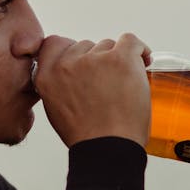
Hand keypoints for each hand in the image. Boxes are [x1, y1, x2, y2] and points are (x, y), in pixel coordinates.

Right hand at [32, 33, 151, 148]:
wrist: (108, 149)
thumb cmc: (88, 137)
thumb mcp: (56, 109)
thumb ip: (57, 85)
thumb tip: (71, 73)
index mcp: (47, 76)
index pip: (55, 43)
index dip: (72, 51)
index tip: (85, 61)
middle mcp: (67, 64)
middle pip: (86, 45)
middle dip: (98, 61)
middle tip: (107, 85)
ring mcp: (93, 59)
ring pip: (108, 46)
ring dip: (117, 61)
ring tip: (123, 87)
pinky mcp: (119, 59)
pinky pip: (131, 41)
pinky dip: (139, 50)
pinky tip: (143, 60)